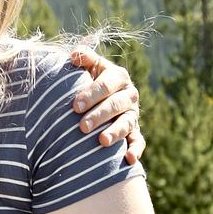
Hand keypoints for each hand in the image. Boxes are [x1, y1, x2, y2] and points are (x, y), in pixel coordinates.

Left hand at [69, 47, 143, 163]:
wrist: (99, 99)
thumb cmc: (88, 81)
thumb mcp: (88, 68)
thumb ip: (83, 59)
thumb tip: (74, 54)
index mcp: (118, 77)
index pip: (106, 84)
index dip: (92, 94)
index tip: (75, 105)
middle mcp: (129, 95)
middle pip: (116, 105)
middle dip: (99, 115)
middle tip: (82, 126)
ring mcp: (132, 114)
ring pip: (127, 123)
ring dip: (115, 132)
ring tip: (102, 141)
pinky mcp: (135, 132)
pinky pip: (138, 141)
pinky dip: (135, 150)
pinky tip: (129, 159)